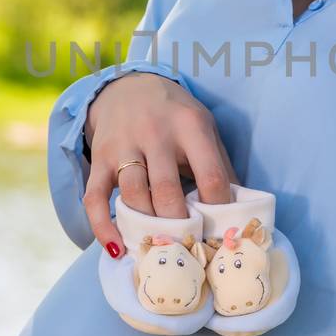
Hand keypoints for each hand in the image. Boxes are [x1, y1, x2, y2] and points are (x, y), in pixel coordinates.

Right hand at [83, 72, 235, 255]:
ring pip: (134, 195)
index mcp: (190, 125)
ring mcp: (123, 145)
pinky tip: (117, 247)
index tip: (221, 231)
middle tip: (189, 246)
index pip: (211, 175)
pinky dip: (103, 226)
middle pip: (167, 190)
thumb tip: (240, 209)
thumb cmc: (175, 116)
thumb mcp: (204, 128)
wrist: (128, 87)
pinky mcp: (100, 158)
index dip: (219, 208)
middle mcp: (155, 133)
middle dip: (179, 224)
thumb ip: (221, 164)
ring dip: (146, 227)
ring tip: (160, 247)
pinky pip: (95, 197)